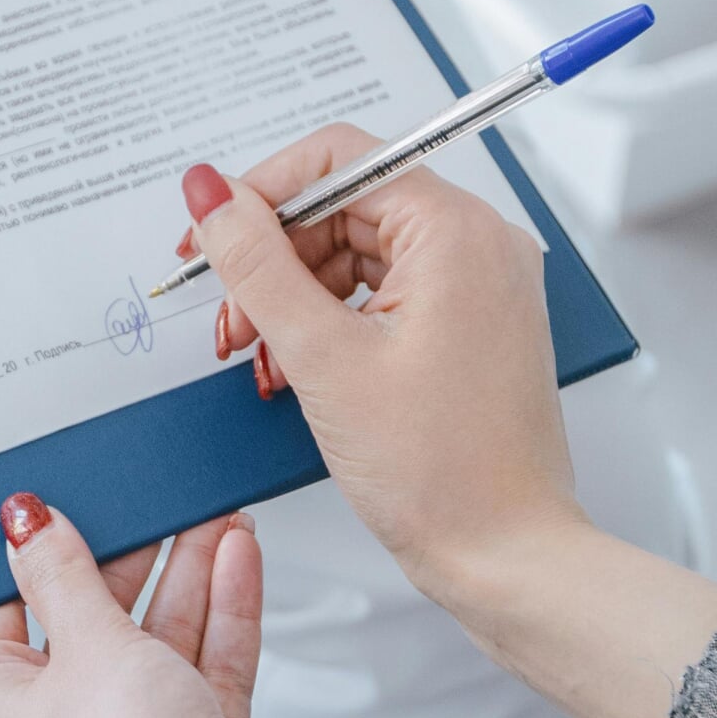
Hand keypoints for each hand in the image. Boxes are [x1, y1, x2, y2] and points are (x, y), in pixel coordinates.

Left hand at [0, 494, 314, 717]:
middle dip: (130, 554)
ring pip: (157, 636)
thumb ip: (64, 577)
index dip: (28, 553)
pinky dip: (222, 610)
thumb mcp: (87, 645)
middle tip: (152, 498)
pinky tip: (236, 558)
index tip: (57, 502)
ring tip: (210, 513)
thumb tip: (29, 525)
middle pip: (89, 616)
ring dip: (186, 571)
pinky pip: (204, 664)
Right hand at [177, 125, 585, 590]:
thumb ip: (256, 264)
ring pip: (357, 254)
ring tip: (261, 359)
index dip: (260, 193)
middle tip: (229, 321)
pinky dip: (330, 325)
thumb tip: (209, 192)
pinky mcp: (468, 326)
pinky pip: (383, 295)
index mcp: (456, 231)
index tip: (208, 236)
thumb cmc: (443, 473)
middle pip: (344, 207)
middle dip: (273, 259)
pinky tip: (298, 370)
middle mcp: (478, 245)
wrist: (508, 558)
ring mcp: (478, 286)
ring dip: (294, 298)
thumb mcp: (322, 358)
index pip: (339, 159)